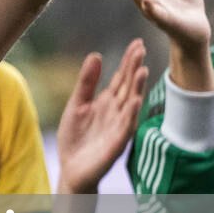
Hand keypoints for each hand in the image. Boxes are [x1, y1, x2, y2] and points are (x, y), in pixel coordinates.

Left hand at [55, 39, 148, 192]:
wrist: (71, 169)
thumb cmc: (76, 138)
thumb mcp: (77, 105)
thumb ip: (86, 83)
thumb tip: (96, 54)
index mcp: (108, 102)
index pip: (121, 78)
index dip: (128, 61)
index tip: (136, 43)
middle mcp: (117, 112)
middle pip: (128, 86)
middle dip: (134, 68)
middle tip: (141, 49)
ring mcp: (118, 127)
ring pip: (131, 104)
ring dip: (137, 88)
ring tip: (142, 70)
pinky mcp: (116, 144)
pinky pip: (125, 127)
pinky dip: (131, 115)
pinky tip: (135, 102)